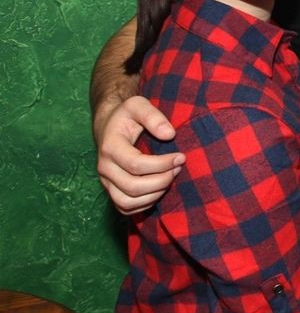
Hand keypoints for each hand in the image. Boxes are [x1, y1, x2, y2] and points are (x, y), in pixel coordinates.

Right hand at [95, 95, 183, 214]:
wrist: (109, 125)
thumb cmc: (127, 115)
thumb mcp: (138, 105)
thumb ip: (153, 116)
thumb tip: (169, 134)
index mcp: (110, 147)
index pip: (136, 165)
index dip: (162, 164)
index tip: (181, 157)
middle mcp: (104, 167)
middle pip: (133, 187)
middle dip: (161, 180)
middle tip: (178, 168)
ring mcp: (106, 181)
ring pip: (127, 202)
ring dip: (154, 195)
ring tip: (170, 179)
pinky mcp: (111, 190)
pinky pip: (125, 207)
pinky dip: (145, 204)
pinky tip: (159, 189)